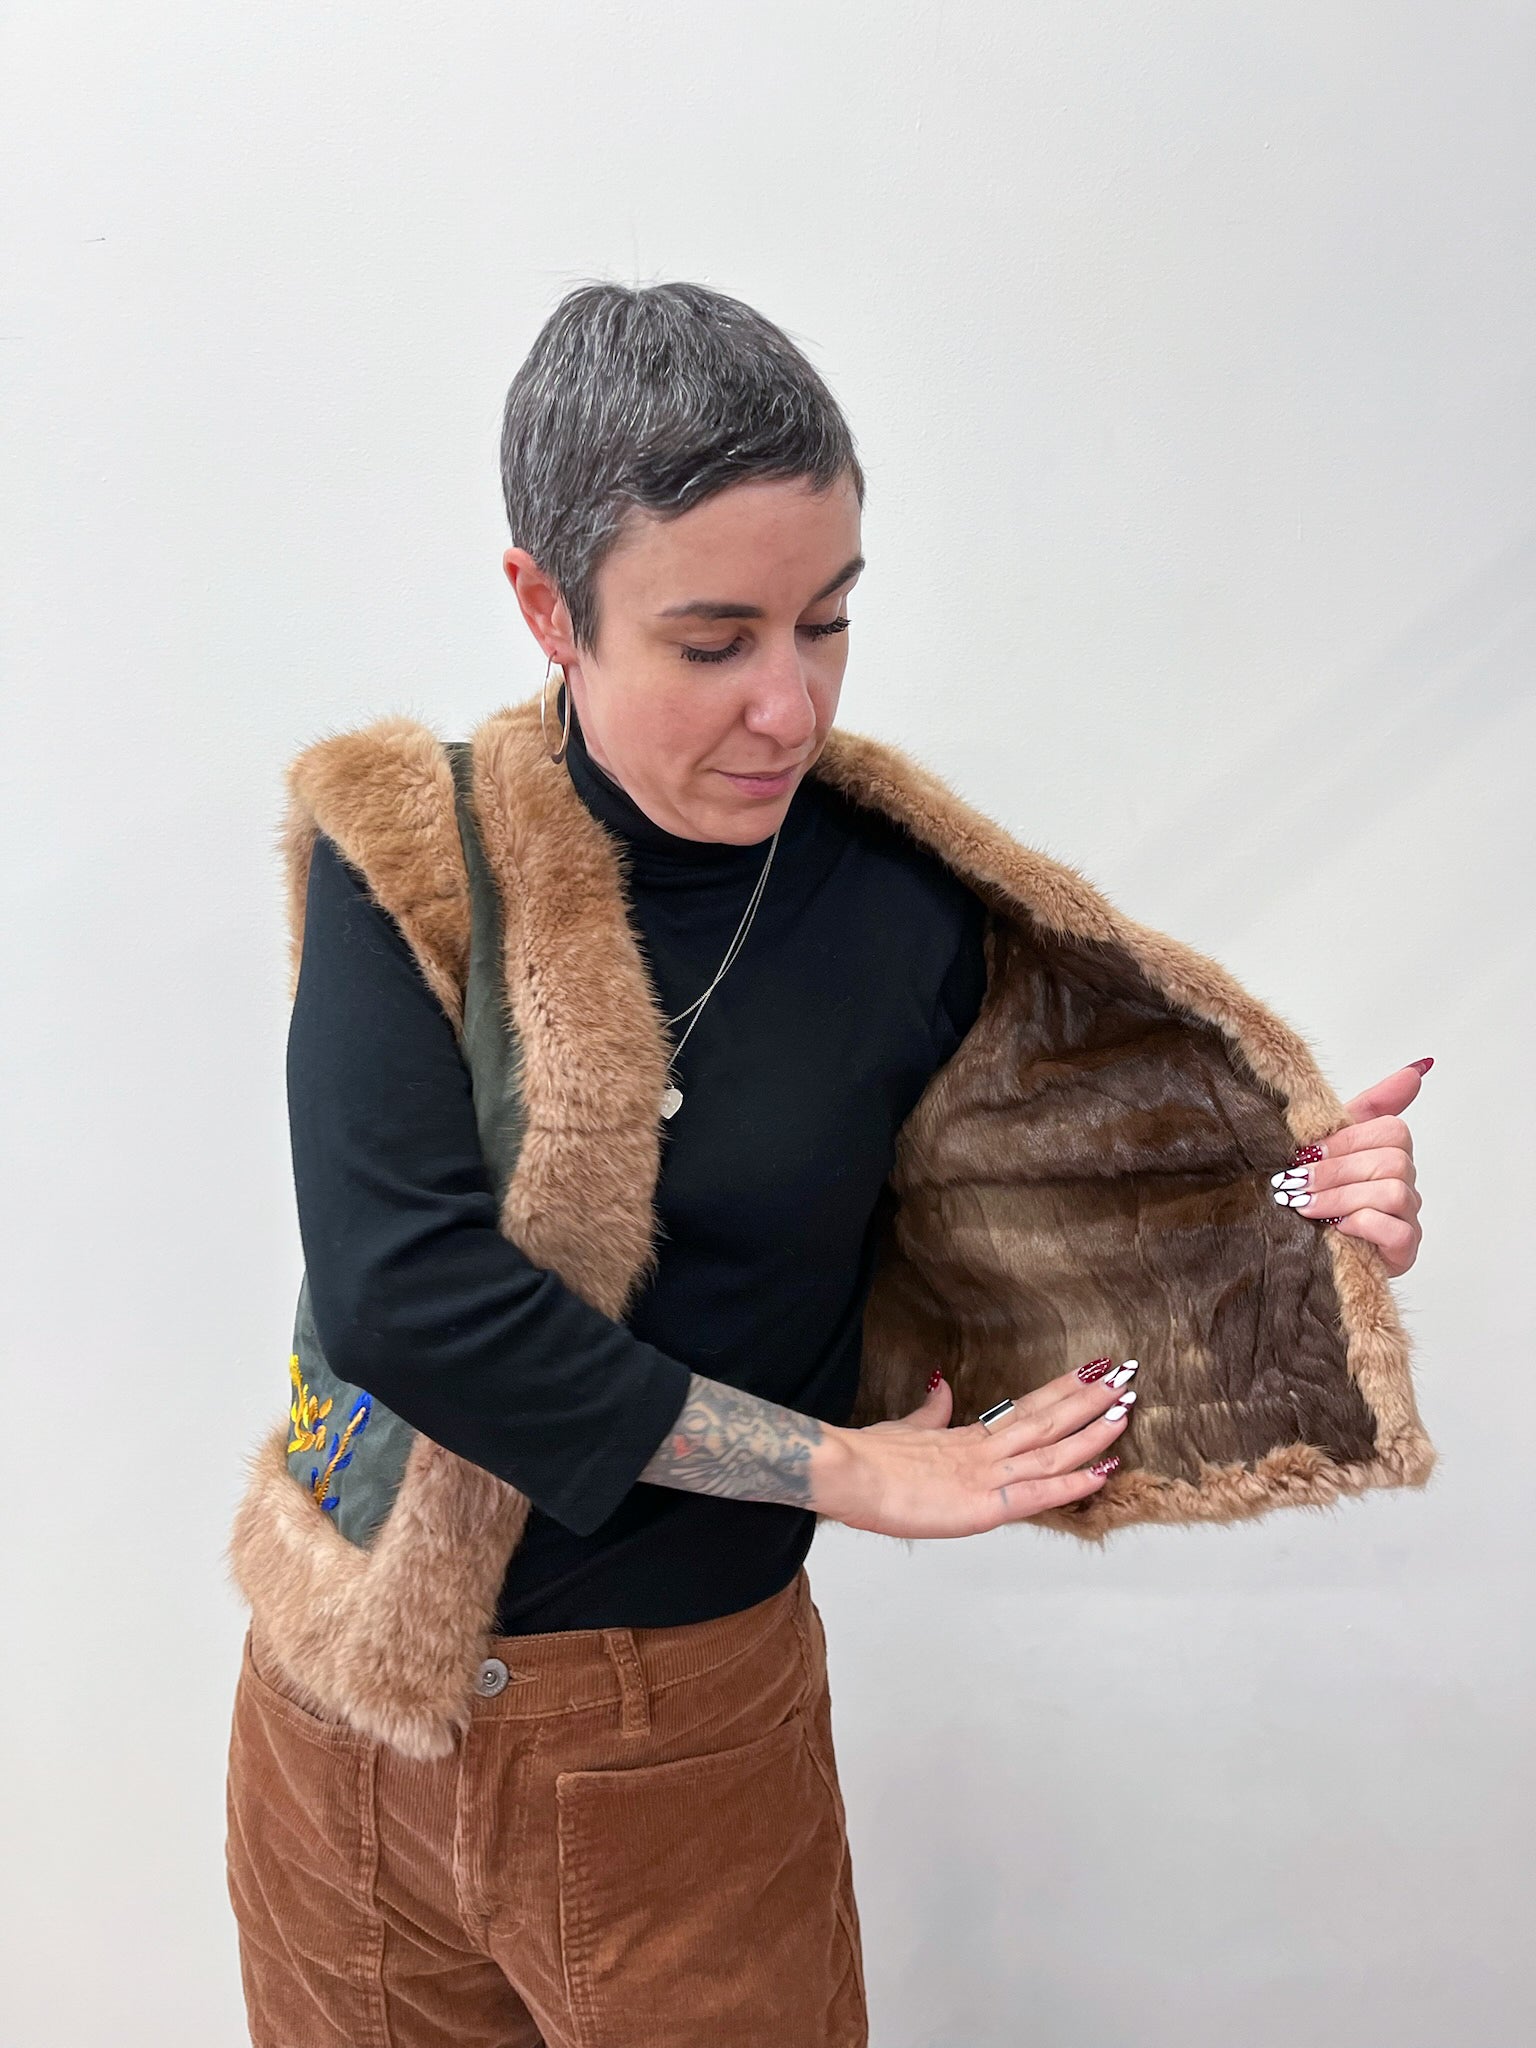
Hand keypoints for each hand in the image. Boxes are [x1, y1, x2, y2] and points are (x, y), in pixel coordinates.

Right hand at [813, 1358, 1136, 1536]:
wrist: (847, 1473)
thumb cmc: (869, 1458)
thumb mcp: (905, 1428)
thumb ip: (931, 1413)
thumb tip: (942, 1387)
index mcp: (969, 1436)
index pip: (1028, 1407)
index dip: (1063, 1390)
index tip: (1093, 1371)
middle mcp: (986, 1451)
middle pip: (1049, 1419)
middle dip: (1090, 1399)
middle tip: (1127, 1375)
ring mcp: (987, 1476)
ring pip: (1052, 1449)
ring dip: (1092, 1430)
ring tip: (1125, 1408)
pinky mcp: (983, 1507)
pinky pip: (1037, 1494)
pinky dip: (1073, 1482)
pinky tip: (1104, 1470)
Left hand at [1270, 1056, 1430, 1277]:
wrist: (1303, 1245)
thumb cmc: (1317, 1190)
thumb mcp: (1331, 1142)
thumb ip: (1369, 1105)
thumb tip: (1416, 1069)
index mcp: (1387, 1152)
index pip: (1391, 1130)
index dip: (1348, 1140)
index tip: (1307, 1152)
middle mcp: (1404, 1182)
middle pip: (1392, 1161)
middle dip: (1336, 1171)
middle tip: (1295, 1182)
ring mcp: (1407, 1217)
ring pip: (1394, 1192)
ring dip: (1341, 1198)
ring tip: (1305, 1206)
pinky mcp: (1404, 1250)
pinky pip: (1398, 1231)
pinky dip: (1362, 1226)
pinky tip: (1335, 1229)